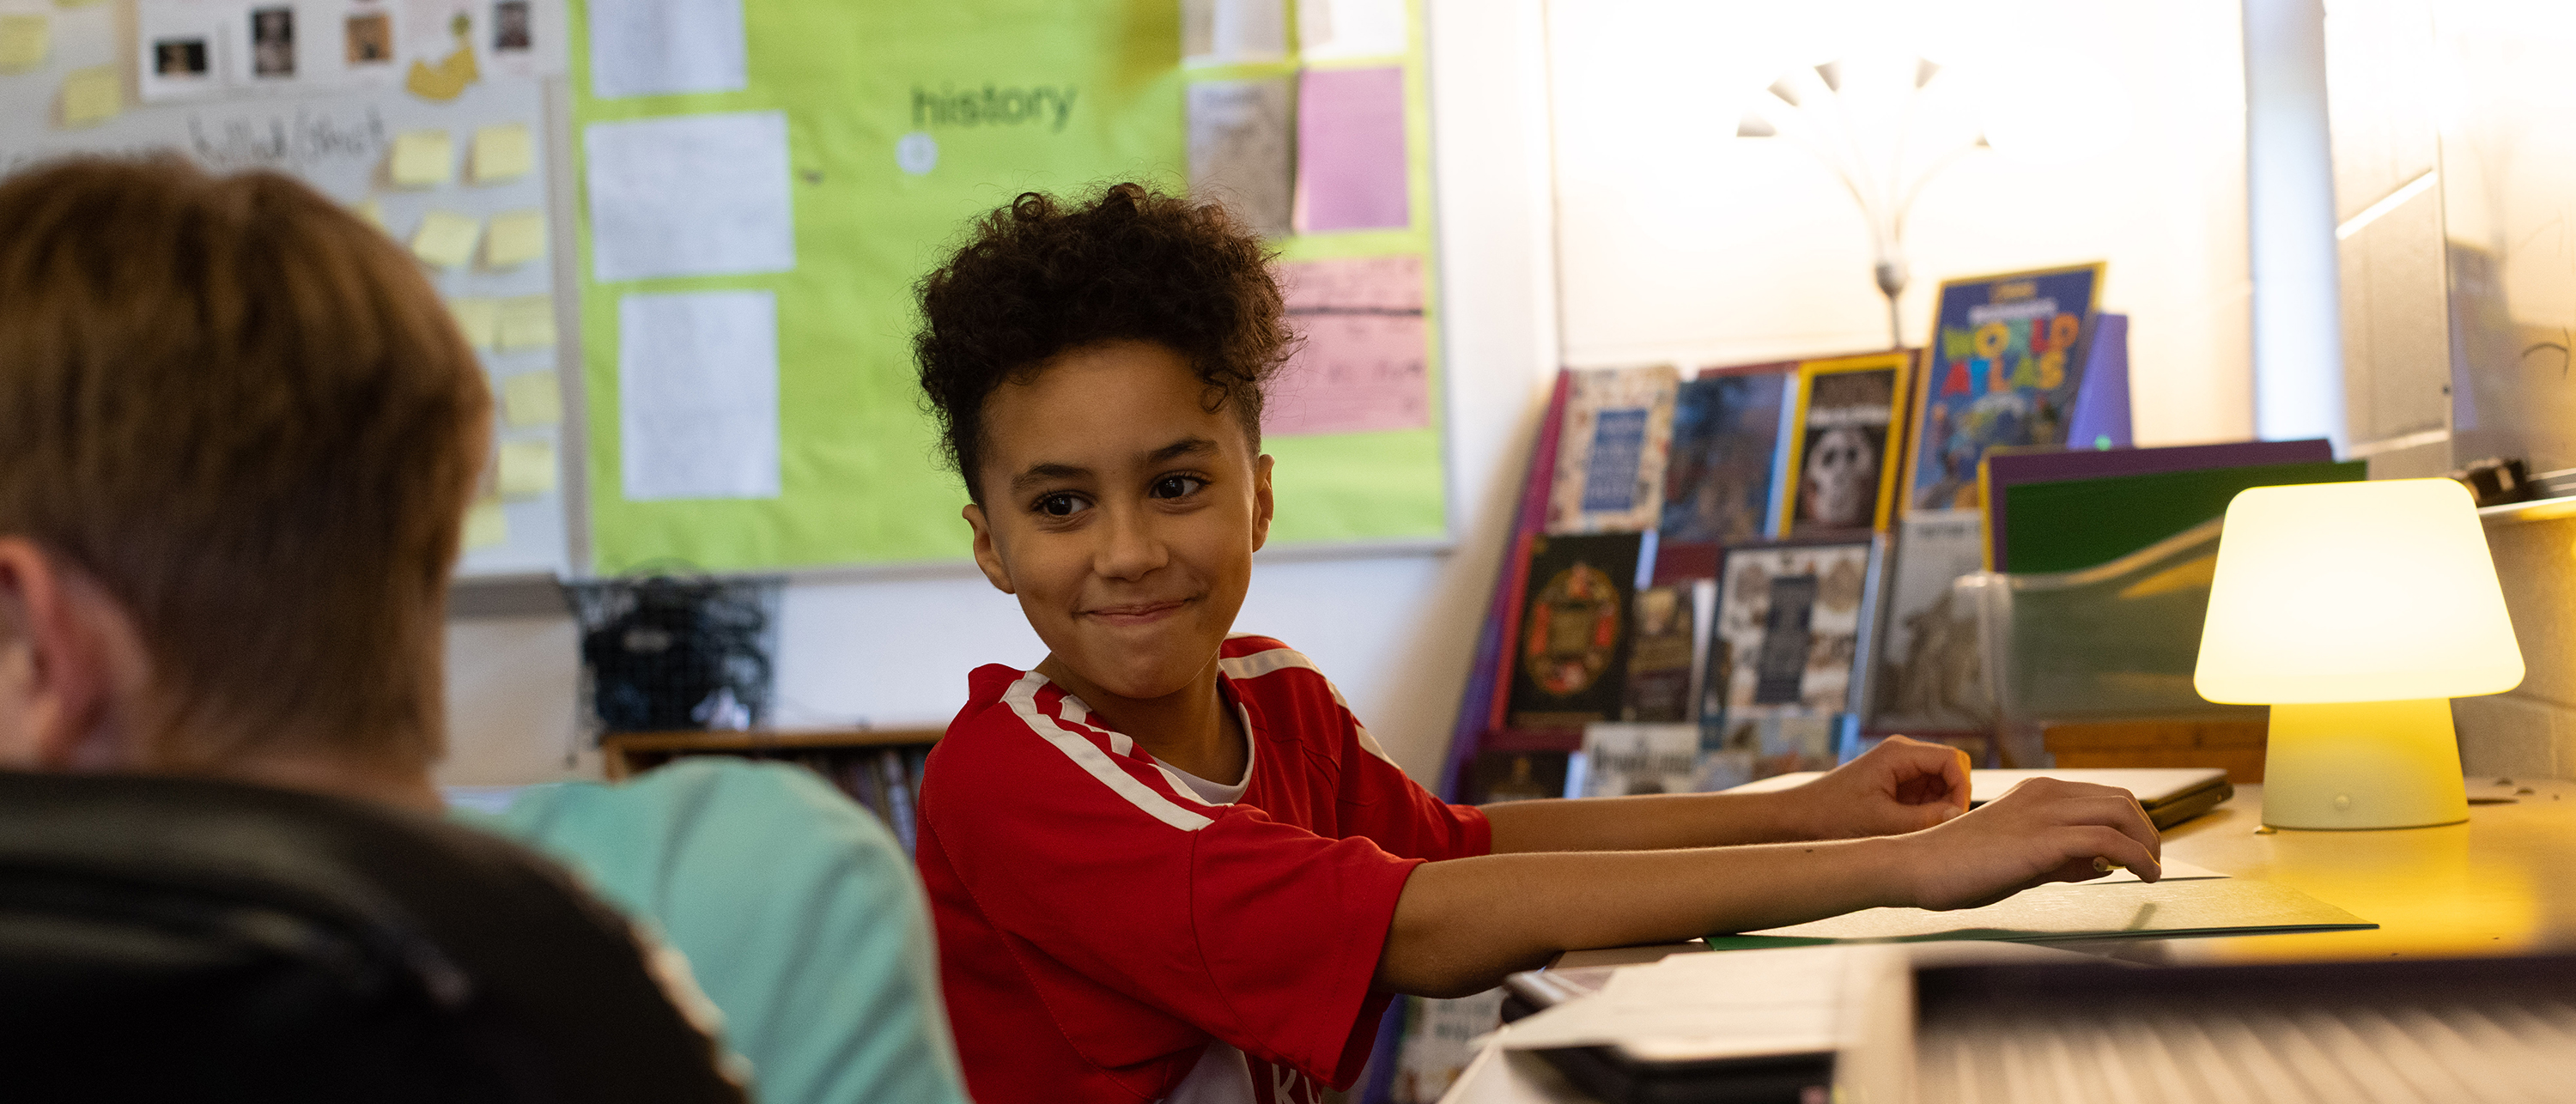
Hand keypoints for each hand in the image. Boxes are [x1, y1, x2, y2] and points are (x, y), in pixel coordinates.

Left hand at [1779, 734, 1970, 839]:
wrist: (1798, 818)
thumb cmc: (1833, 816)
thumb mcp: (1884, 823)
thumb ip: (1926, 820)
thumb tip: (1959, 815)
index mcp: (1898, 753)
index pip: (1952, 760)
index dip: (1961, 788)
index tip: (1955, 817)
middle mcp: (1901, 754)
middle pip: (1950, 771)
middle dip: (1952, 799)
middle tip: (1941, 828)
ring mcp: (1899, 769)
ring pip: (1940, 785)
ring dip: (1939, 808)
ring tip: (1921, 831)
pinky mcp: (1894, 784)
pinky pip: (1925, 795)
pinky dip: (1926, 812)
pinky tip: (1912, 829)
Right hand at [1892, 777, 2161, 910]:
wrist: (1916, 867)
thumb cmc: (1958, 867)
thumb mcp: (2019, 856)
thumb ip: (2061, 857)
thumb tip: (2106, 865)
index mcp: (2036, 792)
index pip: (2103, 796)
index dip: (2132, 822)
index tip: (2141, 850)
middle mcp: (2044, 794)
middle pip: (2121, 800)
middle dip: (2148, 831)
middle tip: (2153, 861)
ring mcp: (2044, 814)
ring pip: (2121, 814)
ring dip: (2148, 843)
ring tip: (2153, 870)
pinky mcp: (2043, 840)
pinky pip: (2109, 841)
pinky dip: (2138, 858)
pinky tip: (2145, 875)